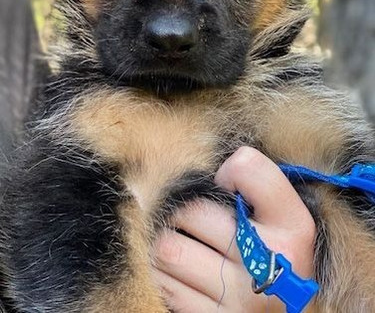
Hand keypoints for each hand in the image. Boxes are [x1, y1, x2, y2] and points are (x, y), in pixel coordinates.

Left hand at [152, 147, 315, 311]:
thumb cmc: (272, 254)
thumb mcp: (281, 217)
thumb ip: (255, 185)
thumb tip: (210, 177)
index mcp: (292, 226)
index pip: (247, 168)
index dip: (230, 172)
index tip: (229, 189)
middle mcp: (270, 262)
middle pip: (193, 211)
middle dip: (186, 213)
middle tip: (196, 222)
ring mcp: (241, 298)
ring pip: (169, 249)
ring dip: (168, 245)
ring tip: (186, 248)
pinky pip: (163, 283)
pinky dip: (165, 275)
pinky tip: (184, 276)